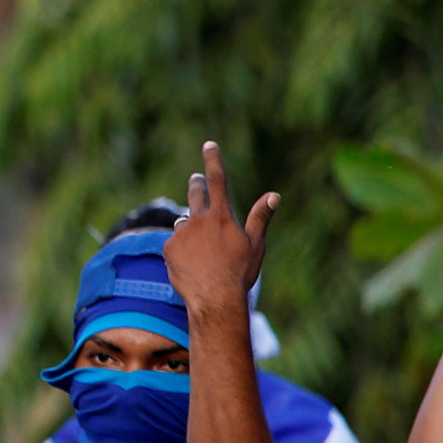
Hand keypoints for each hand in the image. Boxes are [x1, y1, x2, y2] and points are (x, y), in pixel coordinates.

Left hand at [163, 141, 275, 315]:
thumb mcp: (256, 244)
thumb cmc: (240, 272)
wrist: (215, 298)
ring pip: (185, 222)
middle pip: (195, 193)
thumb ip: (260, 217)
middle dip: (197, 184)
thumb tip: (274, 195)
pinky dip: (183, 248)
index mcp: (222, 216)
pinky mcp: (168, 247)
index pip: (217, 180)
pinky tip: (193, 264)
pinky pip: (175, 242)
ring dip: (192, 227)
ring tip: (204, 248)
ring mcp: (181, 233)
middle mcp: (198, 220)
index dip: (213, 160)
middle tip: (197, 179)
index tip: (209, 144)